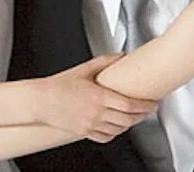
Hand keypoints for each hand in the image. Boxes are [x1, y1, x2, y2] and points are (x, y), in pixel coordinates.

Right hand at [37, 54, 156, 142]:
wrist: (41, 100)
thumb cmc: (59, 85)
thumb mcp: (84, 69)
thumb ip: (104, 61)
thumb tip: (120, 56)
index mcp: (99, 97)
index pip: (130, 105)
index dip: (145, 105)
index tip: (152, 103)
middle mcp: (97, 113)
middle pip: (128, 119)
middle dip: (142, 116)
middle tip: (148, 110)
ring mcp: (90, 124)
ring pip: (118, 129)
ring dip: (130, 124)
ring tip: (134, 117)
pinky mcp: (84, 132)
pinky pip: (105, 137)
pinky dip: (115, 133)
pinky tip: (117, 128)